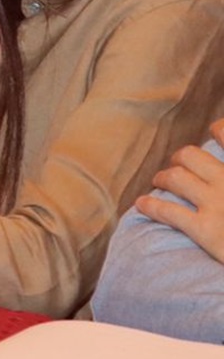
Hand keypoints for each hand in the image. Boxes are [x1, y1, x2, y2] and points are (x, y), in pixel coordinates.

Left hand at [136, 118, 223, 263]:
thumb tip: (217, 175)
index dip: (220, 130)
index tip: (214, 129)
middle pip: (192, 155)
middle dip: (181, 158)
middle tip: (179, 164)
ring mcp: (218, 204)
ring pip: (175, 178)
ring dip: (163, 177)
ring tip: (160, 181)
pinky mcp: (205, 229)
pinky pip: (168, 211)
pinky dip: (151, 205)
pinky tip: (141, 205)